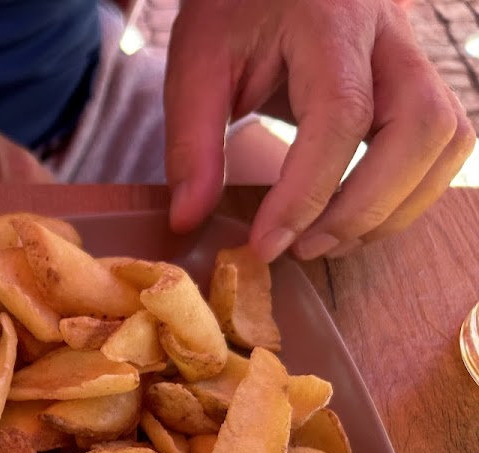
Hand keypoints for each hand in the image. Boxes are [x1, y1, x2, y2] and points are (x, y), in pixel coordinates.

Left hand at [165, 0, 474, 260]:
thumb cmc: (234, 7)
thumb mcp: (196, 63)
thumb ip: (191, 142)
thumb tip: (188, 220)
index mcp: (330, 22)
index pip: (341, 116)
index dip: (307, 193)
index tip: (266, 244)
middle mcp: (389, 34)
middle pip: (421, 128)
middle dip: (365, 207)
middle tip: (302, 247)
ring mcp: (413, 54)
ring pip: (446, 139)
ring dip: (396, 206)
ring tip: (327, 240)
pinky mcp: (417, 78)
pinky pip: (442, 143)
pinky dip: (407, 191)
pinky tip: (351, 216)